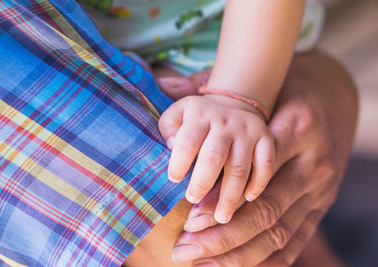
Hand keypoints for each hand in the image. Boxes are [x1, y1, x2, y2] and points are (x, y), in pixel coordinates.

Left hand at [158, 53, 357, 265]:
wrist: (335, 100)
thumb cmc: (289, 91)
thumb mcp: (257, 82)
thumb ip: (213, 88)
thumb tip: (163, 83)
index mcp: (296, 126)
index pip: (250, 167)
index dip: (216, 190)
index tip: (186, 206)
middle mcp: (314, 162)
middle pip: (264, 208)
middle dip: (223, 232)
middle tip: (185, 246)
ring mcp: (321, 187)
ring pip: (277, 229)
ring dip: (238, 250)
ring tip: (200, 260)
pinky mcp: (322, 204)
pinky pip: (296, 238)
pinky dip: (267, 258)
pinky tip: (235, 265)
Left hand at [158, 93, 274, 223]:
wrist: (231, 104)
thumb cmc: (196, 119)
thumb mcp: (176, 115)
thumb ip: (168, 129)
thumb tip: (170, 147)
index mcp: (199, 115)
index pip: (188, 140)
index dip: (180, 163)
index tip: (173, 180)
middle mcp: (225, 121)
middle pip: (214, 156)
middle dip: (202, 183)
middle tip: (193, 201)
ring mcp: (247, 130)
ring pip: (240, 167)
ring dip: (230, 196)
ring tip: (221, 216)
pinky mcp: (265, 138)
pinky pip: (265, 164)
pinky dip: (258, 184)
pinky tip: (248, 199)